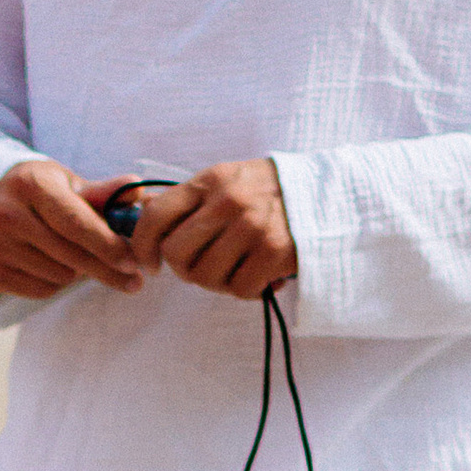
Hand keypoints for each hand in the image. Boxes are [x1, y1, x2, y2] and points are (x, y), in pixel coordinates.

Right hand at [0, 159, 144, 302]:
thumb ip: (102, 192)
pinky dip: (55, 282)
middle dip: (106, 269)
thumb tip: (138, 190)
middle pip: (71, 256)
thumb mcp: (65, 183)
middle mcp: (6, 214)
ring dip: (76, 272)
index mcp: (31, 185)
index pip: (75, 223)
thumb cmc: (37, 191)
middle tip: (133, 282)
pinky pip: (41, 291)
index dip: (107, 246)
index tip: (133, 262)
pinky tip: (48, 264)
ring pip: (60, 277)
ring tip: (68, 254)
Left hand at [127, 161, 296, 301]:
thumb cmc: (268, 192)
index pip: (156, 216)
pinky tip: (259, 275)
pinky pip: (238, 289)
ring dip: (217, 282)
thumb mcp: (227, 180)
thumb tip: (143, 212)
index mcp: (210, 181)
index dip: (143, 246)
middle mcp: (229, 201)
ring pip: (205, 277)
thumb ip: (189, 199)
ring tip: (236, 268)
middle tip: (200, 268)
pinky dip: (245, 290)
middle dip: (183, 269)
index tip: (151, 264)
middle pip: (176, 254)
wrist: (328, 194)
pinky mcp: (274, 252)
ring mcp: (253, 227)